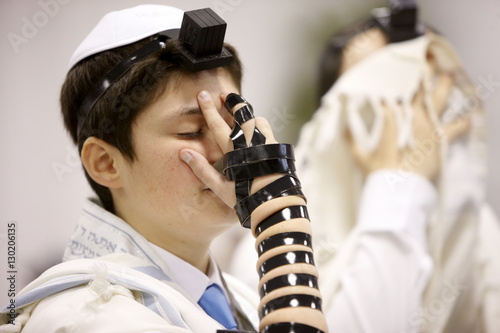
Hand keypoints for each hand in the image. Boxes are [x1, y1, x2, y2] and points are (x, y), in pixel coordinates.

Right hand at [180, 91, 276, 206]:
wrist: (275, 203)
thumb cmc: (245, 198)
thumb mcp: (220, 187)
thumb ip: (202, 169)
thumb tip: (184, 152)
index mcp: (233, 150)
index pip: (217, 124)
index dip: (209, 109)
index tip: (202, 94)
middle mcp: (250, 142)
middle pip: (241, 114)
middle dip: (232, 102)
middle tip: (225, 95)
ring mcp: (266, 143)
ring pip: (257, 120)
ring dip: (248, 115)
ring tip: (243, 114)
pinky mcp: (277, 148)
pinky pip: (267, 131)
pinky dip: (259, 127)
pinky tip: (257, 133)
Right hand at [347, 73, 470, 180]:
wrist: (397, 187)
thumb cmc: (378, 171)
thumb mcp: (360, 156)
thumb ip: (352, 140)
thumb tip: (344, 129)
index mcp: (392, 119)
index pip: (393, 95)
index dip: (395, 83)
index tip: (395, 73)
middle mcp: (411, 118)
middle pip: (418, 91)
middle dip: (422, 74)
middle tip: (427, 61)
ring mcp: (427, 128)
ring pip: (438, 101)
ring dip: (443, 87)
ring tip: (447, 76)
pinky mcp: (439, 141)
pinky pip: (455, 129)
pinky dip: (462, 124)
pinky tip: (468, 119)